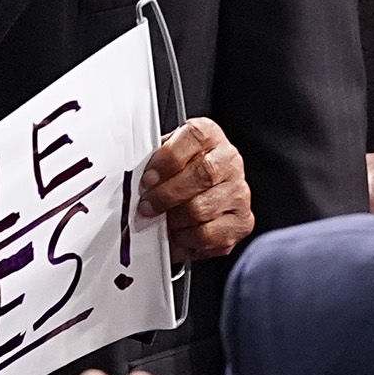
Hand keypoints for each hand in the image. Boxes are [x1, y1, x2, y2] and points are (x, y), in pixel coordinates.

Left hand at [137, 118, 253, 261]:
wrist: (203, 199)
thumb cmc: (178, 177)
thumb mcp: (164, 160)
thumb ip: (153, 163)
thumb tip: (131, 180)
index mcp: (209, 136)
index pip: (195, 137)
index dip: (168, 159)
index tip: (148, 178)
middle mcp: (229, 160)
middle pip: (202, 175)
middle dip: (166, 195)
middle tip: (146, 207)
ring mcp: (239, 191)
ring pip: (202, 208)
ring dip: (174, 219)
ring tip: (163, 221)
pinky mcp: (241, 221)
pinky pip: (209, 234)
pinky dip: (187, 238)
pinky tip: (179, 233)